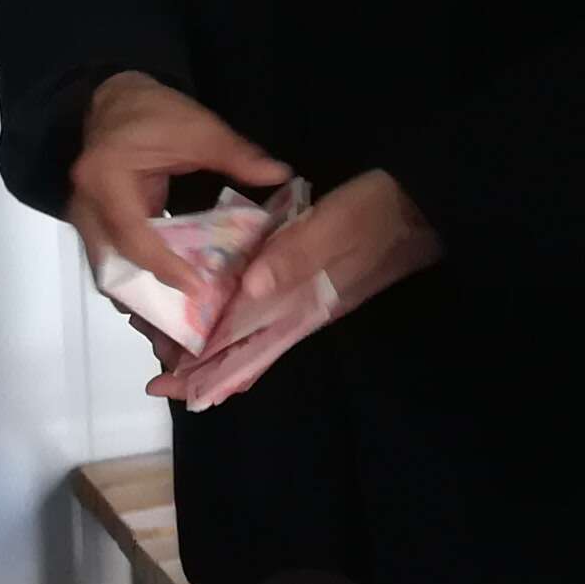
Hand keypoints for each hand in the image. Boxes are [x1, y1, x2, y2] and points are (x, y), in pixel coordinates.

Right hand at [67, 71, 292, 333]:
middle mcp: (85, 205)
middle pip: (113, 268)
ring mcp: (85, 220)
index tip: (199, 290)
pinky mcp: (95, 229)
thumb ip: (235, 154)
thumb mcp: (197, 128)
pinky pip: (116, 266)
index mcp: (105, 176)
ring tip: (177, 331)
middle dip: (147, 302)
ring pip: (110, 275)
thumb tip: (279, 174)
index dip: (165, 266)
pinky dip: (141, 285)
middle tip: (183, 333)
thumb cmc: (153, 112)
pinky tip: (170, 304)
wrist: (113, 100)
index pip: (133, 235)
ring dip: (142, 300)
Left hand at [155, 170, 438, 408]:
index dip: (209, 375)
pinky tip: (221, 306)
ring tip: (173, 339)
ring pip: (255, 333)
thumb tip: (248, 291)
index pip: (251, 356)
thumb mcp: (338, 225)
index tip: (166, 383)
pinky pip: (267, 309)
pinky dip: (238, 316)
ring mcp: (310, 297)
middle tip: (158, 367)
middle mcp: (305, 312)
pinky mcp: (314, 278)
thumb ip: (296, 255)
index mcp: (308, 308)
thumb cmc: (382, 209)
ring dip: (217, 342)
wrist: (426, 201)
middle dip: (203, 365)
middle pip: (247, 352)